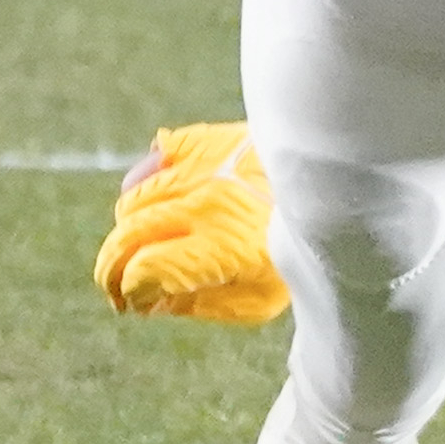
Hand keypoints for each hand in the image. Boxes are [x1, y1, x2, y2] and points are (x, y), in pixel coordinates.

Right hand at [93, 120, 284, 324]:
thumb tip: (151, 303)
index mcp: (218, 247)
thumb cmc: (297, 251)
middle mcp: (202, 203)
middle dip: (111, 268)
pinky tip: (149, 201)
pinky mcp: (204, 140)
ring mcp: (200, 167)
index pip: (145, 269)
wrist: (333, 182)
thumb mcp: (258, 298)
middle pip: (128, 235)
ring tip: (135, 249)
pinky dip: (142, 181)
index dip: (128, 291)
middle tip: (114, 285)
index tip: (130, 303)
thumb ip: (201, 303)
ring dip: (125, 230)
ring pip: (133, 199)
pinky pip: (153, 157)